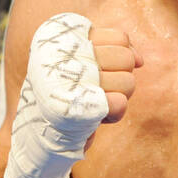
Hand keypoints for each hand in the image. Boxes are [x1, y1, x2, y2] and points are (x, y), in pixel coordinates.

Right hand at [6, 13, 135, 177]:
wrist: (37, 139)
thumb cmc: (66, 99)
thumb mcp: (86, 67)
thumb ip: (113, 53)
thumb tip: (140, 58)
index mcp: (64, 40)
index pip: (119, 38)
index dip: (124, 56)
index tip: (108, 70)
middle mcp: (63, 56)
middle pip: (125, 58)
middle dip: (122, 76)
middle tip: (101, 88)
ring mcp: (70, 81)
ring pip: (127, 81)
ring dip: (119, 96)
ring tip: (96, 101)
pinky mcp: (78, 108)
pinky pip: (120, 104)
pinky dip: (115, 112)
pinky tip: (99, 115)